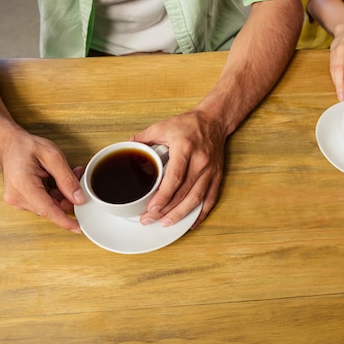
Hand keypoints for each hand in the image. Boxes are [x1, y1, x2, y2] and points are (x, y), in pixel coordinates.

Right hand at [0, 132, 85, 231]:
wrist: (8, 145)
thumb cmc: (26, 147)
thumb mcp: (53, 156)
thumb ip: (67, 179)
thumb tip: (79, 199)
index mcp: (22, 185)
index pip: (48, 210)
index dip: (65, 221)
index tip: (78, 228)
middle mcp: (17, 197)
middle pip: (51, 208)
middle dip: (68, 196)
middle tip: (77, 176)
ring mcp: (17, 201)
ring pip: (50, 206)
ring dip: (62, 193)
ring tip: (66, 174)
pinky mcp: (21, 201)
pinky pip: (44, 202)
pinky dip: (54, 193)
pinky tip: (57, 179)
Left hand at [132, 110, 225, 228]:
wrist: (214, 120)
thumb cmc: (189, 124)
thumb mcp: (163, 126)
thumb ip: (143, 138)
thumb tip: (126, 147)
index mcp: (185, 149)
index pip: (175, 178)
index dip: (163, 196)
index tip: (151, 208)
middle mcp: (200, 161)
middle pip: (184, 192)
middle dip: (167, 210)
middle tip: (150, 219)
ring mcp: (210, 171)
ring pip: (197, 198)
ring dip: (181, 214)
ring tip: (166, 223)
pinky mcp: (217, 176)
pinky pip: (210, 198)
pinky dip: (201, 213)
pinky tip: (191, 223)